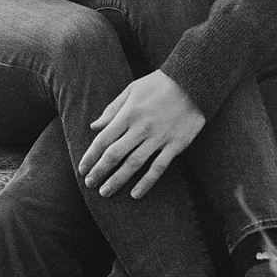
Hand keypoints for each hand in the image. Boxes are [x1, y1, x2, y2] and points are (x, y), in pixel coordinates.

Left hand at [80, 71, 204, 200]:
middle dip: (100, 171)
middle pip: (115, 154)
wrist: (194, 82)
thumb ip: (112, 109)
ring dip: (117, 180)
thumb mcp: (132, 89)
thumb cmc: (159, 84)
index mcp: (129, 113)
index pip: (104, 140)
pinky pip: (158, 167)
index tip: (82, 169)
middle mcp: (141, 128)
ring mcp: (159, 138)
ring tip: (105, 192)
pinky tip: (135, 194)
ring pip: (133, 164)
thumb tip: (94, 126)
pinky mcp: (175, 145)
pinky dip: (146, 182)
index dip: (91, 156)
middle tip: (90, 184)